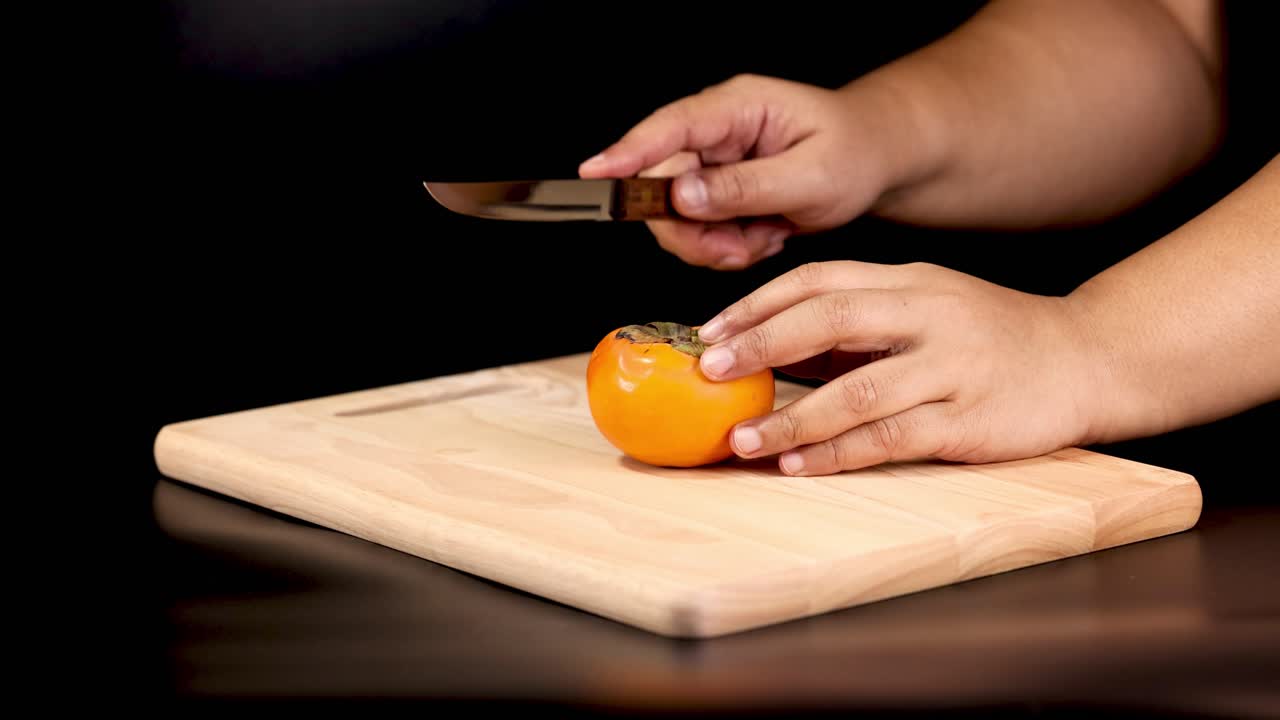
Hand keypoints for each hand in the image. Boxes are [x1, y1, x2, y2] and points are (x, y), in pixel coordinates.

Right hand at [578, 74, 900, 270]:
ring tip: (762, 238)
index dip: (627, 153)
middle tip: (737, 247)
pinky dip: (728, 248)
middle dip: (694, 230)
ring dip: (714, 244)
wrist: (872, 163)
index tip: (595, 174)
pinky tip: (763, 235)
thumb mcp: (810, 175)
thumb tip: (682, 196)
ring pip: (676, 219)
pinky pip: (697, 233)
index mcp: (736, 108)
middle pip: (662, 186)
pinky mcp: (715, 192)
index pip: (669, 129)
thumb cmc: (853, 153)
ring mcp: (712, 164)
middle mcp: (715, 133)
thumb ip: (745, 187)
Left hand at [695, 261, 1098, 474]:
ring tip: (742, 438)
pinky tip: (799, 464)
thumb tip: (774, 348)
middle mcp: (927, 315)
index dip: (758, 304)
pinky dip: (839, 453)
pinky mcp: (968, 419)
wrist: (1090, 359)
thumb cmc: (994, 336)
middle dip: (761, 345)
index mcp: (909, 281)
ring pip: (855, 390)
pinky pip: (890, 437)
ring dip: (791, 417)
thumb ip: (860, 323)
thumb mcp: (928, 307)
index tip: (710, 332)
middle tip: (710, 372)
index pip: (819, 280)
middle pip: (829, 319)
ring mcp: (950, 367)